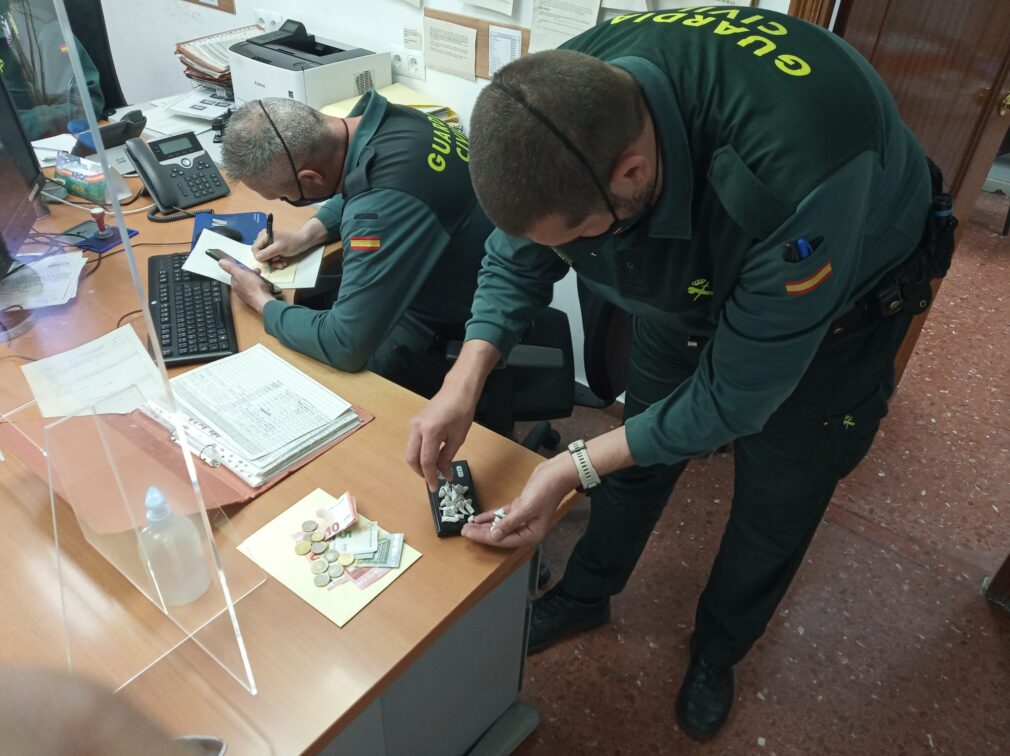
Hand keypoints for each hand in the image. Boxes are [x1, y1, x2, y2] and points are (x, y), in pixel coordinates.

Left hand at [218, 258, 275, 314]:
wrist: (264, 301)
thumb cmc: (253, 288)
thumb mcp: (241, 274)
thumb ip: (231, 268)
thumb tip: (220, 262)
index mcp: (235, 284)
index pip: (235, 273)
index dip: (241, 268)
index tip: (247, 266)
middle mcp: (240, 290)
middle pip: (243, 277)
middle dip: (250, 273)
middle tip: (257, 271)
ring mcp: (248, 294)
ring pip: (250, 282)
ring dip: (256, 277)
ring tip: (261, 277)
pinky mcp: (256, 296)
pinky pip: (257, 287)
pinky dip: (260, 284)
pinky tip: (264, 284)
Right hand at [251, 227, 306, 269]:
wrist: (304, 241)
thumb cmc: (292, 242)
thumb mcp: (279, 248)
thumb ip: (266, 253)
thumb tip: (257, 258)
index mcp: (263, 236)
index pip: (255, 249)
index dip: (259, 257)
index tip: (267, 263)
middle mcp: (264, 239)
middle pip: (260, 254)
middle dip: (268, 261)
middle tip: (278, 264)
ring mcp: (269, 245)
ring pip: (266, 258)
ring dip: (273, 263)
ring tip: (282, 264)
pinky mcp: (274, 249)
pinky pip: (271, 258)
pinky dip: (276, 261)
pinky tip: (283, 262)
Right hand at [405, 384, 478, 490]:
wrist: (457, 390)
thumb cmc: (462, 411)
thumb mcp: (458, 438)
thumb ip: (448, 457)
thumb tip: (444, 474)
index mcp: (430, 431)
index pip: (426, 461)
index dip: (430, 477)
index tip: (435, 488)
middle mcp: (417, 428)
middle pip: (411, 458)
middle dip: (421, 472)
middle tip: (433, 480)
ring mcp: (413, 424)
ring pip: (410, 451)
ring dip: (419, 463)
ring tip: (434, 469)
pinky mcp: (414, 422)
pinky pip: (413, 443)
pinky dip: (419, 453)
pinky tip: (431, 457)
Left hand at [461, 456, 577, 547]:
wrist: (557, 473)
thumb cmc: (546, 490)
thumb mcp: (526, 507)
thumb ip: (509, 523)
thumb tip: (494, 536)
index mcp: (532, 534)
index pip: (503, 540)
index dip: (485, 538)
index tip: (469, 534)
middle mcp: (527, 529)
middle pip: (500, 534)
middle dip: (481, 533)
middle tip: (464, 531)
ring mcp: (523, 518)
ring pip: (499, 525)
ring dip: (484, 525)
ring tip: (468, 526)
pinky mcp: (520, 507)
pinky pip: (502, 515)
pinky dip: (491, 516)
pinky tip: (478, 518)